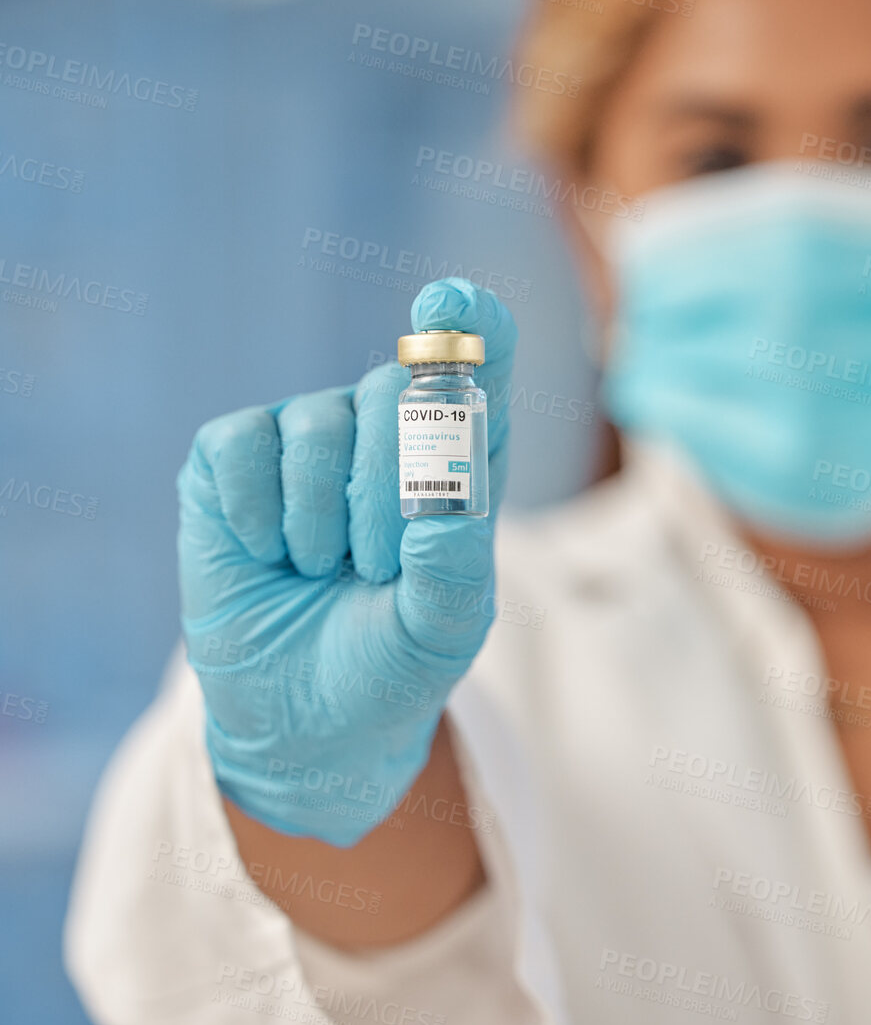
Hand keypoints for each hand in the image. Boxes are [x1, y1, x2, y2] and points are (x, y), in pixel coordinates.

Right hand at [176, 278, 517, 845]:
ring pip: (318, 422)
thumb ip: (453, 578)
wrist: (312, 719)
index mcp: (463, 455)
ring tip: (324, 571)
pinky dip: (256, 509)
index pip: (482, 355)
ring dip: (321, 517)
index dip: (470, 321)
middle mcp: (390, 428)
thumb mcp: (442, 636)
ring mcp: (309, 437)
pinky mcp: (234, 460)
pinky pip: (241, 443)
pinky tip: (269, 552)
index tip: (449, 305)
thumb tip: (436, 513)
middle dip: (390, 484)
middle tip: (380, 563)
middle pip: (399, 386)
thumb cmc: (395, 662)